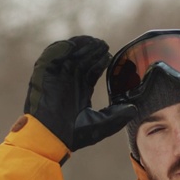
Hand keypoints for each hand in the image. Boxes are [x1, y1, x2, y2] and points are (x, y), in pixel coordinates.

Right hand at [24, 35, 136, 151]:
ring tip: (95, 42)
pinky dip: (66, 46)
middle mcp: (68, 82)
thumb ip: (118, 116)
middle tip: (103, 45)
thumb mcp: (101, 125)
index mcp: (80, 92)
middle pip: (83, 60)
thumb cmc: (73, 135)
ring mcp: (56, 76)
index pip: (91, 71)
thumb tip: (134, 109)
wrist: (51, 137)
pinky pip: (54, 53)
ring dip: (82, 46)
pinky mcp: (45, 72)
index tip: (109, 56)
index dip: (100, 61)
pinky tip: (79, 44)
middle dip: (93, 51)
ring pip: (70, 54)